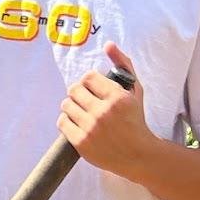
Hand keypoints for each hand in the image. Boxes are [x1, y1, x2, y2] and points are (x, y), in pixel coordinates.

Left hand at [58, 44, 153, 178]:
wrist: (138, 154)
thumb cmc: (136, 120)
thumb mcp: (135, 90)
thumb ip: (123, 65)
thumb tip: (108, 45)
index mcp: (117, 97)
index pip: (88, 77)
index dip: (89, 81)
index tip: (93, 88)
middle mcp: (103, 112)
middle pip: (74, 90)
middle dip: (79, 92)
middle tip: (86, 99)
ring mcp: (91, 128)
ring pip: (66, 105)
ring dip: (72, 106)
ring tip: (81, 111)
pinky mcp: (81, 143)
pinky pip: (62, 122)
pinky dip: (67, 120)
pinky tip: (77, 122)